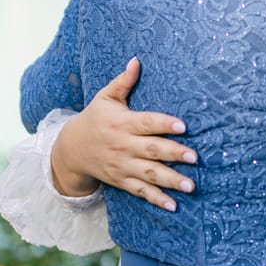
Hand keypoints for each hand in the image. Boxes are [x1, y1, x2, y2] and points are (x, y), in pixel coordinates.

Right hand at [52, 58, 195, 211]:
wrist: (70, 150)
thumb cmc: (94, 119)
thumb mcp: (105, 98)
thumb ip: (123, 81)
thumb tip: (137, 60)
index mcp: (122, 123)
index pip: (146, 123)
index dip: (164, 124)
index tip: (183, 126)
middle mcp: (124, 146)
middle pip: (152, 150)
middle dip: (174, 154)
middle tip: (195, 157)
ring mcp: (123, 166)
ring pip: (149, 174)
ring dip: (170, 181)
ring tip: (191, 186)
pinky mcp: (122, 181)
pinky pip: (141, 191)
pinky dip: (156, 199)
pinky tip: (173, 205)